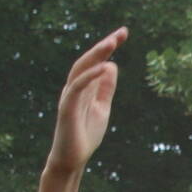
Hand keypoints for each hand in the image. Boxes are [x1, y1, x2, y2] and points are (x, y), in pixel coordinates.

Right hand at [46, 28, 126, 175]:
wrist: (72, 159)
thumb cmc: (86, 134)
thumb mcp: (102, 108)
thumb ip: (105, 88)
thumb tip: (111, 65)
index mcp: (83, 86)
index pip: (96, 62)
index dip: (108, 47)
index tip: (123, 33)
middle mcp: (75, 87)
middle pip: (88, 60)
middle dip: (104, 46)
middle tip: (121, 33)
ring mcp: (69, 96)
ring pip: (81, 69)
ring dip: (96, 55)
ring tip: (112, 42)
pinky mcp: (67, 108)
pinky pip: (78, 87)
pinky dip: (90, 76)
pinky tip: (105, 67)